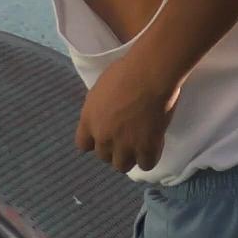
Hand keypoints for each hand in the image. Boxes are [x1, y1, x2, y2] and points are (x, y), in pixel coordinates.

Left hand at [75, 53, 178, 173]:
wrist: (149, 74)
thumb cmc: (126, 71)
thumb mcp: (102, 88)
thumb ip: (100, 107)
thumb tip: (107, 112)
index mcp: (88, 120)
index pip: (83, 145)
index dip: (94, 142)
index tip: (104, 136)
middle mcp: (103, 137)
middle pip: (104, 157)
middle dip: (114, 149)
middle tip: (127, 137)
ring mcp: (124, 145)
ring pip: (122, 166)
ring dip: (130, 157)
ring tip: (140, 146)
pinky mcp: (146, 147)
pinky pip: (146, 164)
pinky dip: (150, 157)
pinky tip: (154, 145)